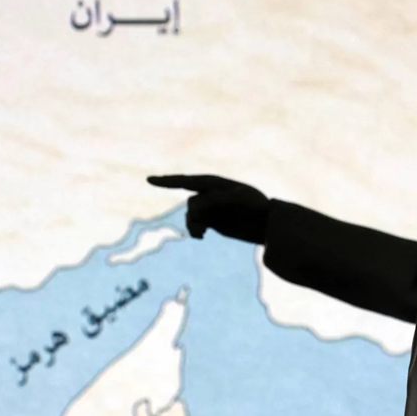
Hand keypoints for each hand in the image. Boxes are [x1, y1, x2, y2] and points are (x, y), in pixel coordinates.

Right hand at [147, 174, 269, 243]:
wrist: (266, 222)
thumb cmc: (256, 206)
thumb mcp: (240, 200)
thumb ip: (217, 200)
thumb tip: (194, 205)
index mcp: (214, 183)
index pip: (186, 181)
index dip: (167, 181)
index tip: (149, 180)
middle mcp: (208, 194)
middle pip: (191, 204)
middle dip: (197, 215)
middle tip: (208, 225)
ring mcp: (209, 208)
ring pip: (190, 215)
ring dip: (193, 225)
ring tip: (202, 234)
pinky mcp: (211, 221)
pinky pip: (195, 225)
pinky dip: (195, 230)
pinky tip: (202, 236)